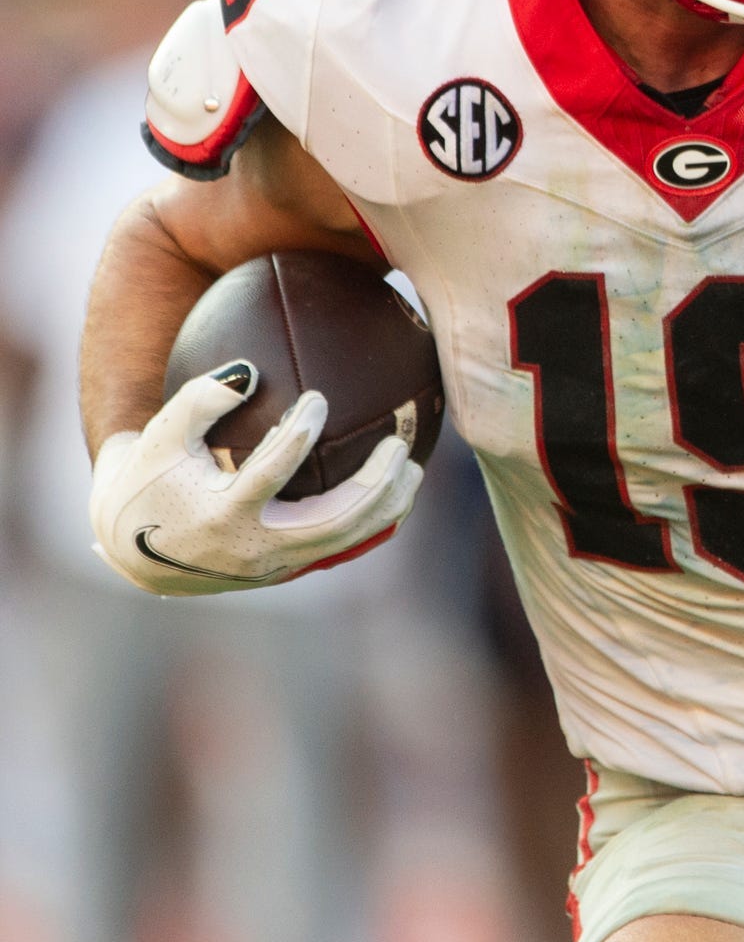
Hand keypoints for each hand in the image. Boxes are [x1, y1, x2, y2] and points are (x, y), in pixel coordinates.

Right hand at [89, 364, 422, 595]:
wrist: (132, 549)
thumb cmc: (147, 480)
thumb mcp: (159, 437)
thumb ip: (199, 400)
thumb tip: (250, 370)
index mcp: (219, 515)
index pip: (270, 473)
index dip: (298, 434)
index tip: (319, 398)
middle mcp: (252, 548)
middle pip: (332, 523)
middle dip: (374, 486)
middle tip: (399, 445)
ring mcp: (272, 566)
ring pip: (345, 540)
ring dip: (385, 506)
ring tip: (414, 469)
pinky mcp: (284, 570)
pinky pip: (338, 546)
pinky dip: (371, 521)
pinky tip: (395, 490)